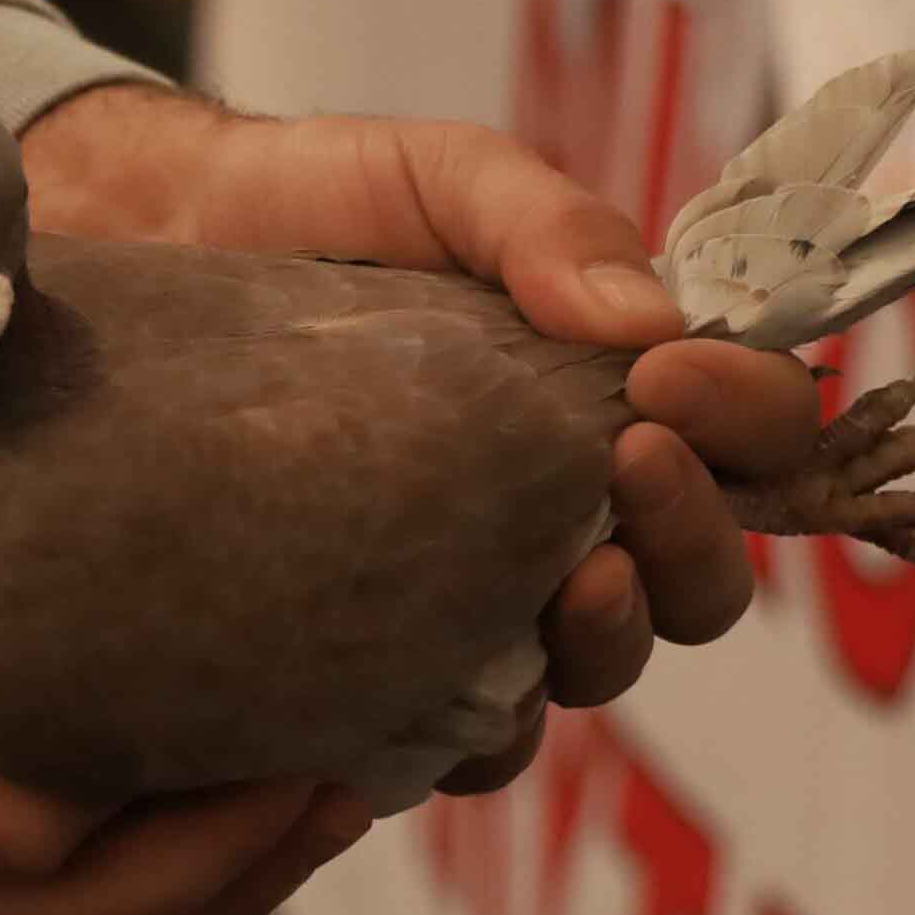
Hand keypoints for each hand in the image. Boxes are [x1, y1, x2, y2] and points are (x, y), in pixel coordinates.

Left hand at [24, 86, 819, 792]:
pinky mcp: (380, 646)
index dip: (747, 420)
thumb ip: (548, 228)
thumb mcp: (444, 181)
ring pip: (592, 671)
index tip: (672, 376)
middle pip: (693, 584)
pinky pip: (459, 732)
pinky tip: (434, 673)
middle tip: (628, 465)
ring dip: (605, 640)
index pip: (746, 441)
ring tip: (567, 582)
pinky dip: (476, 726)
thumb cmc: (317, 207)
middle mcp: (563, 508)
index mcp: (610, 395)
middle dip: (689, 541)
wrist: (166, 241)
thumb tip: (649, 323)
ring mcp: (475, 586)